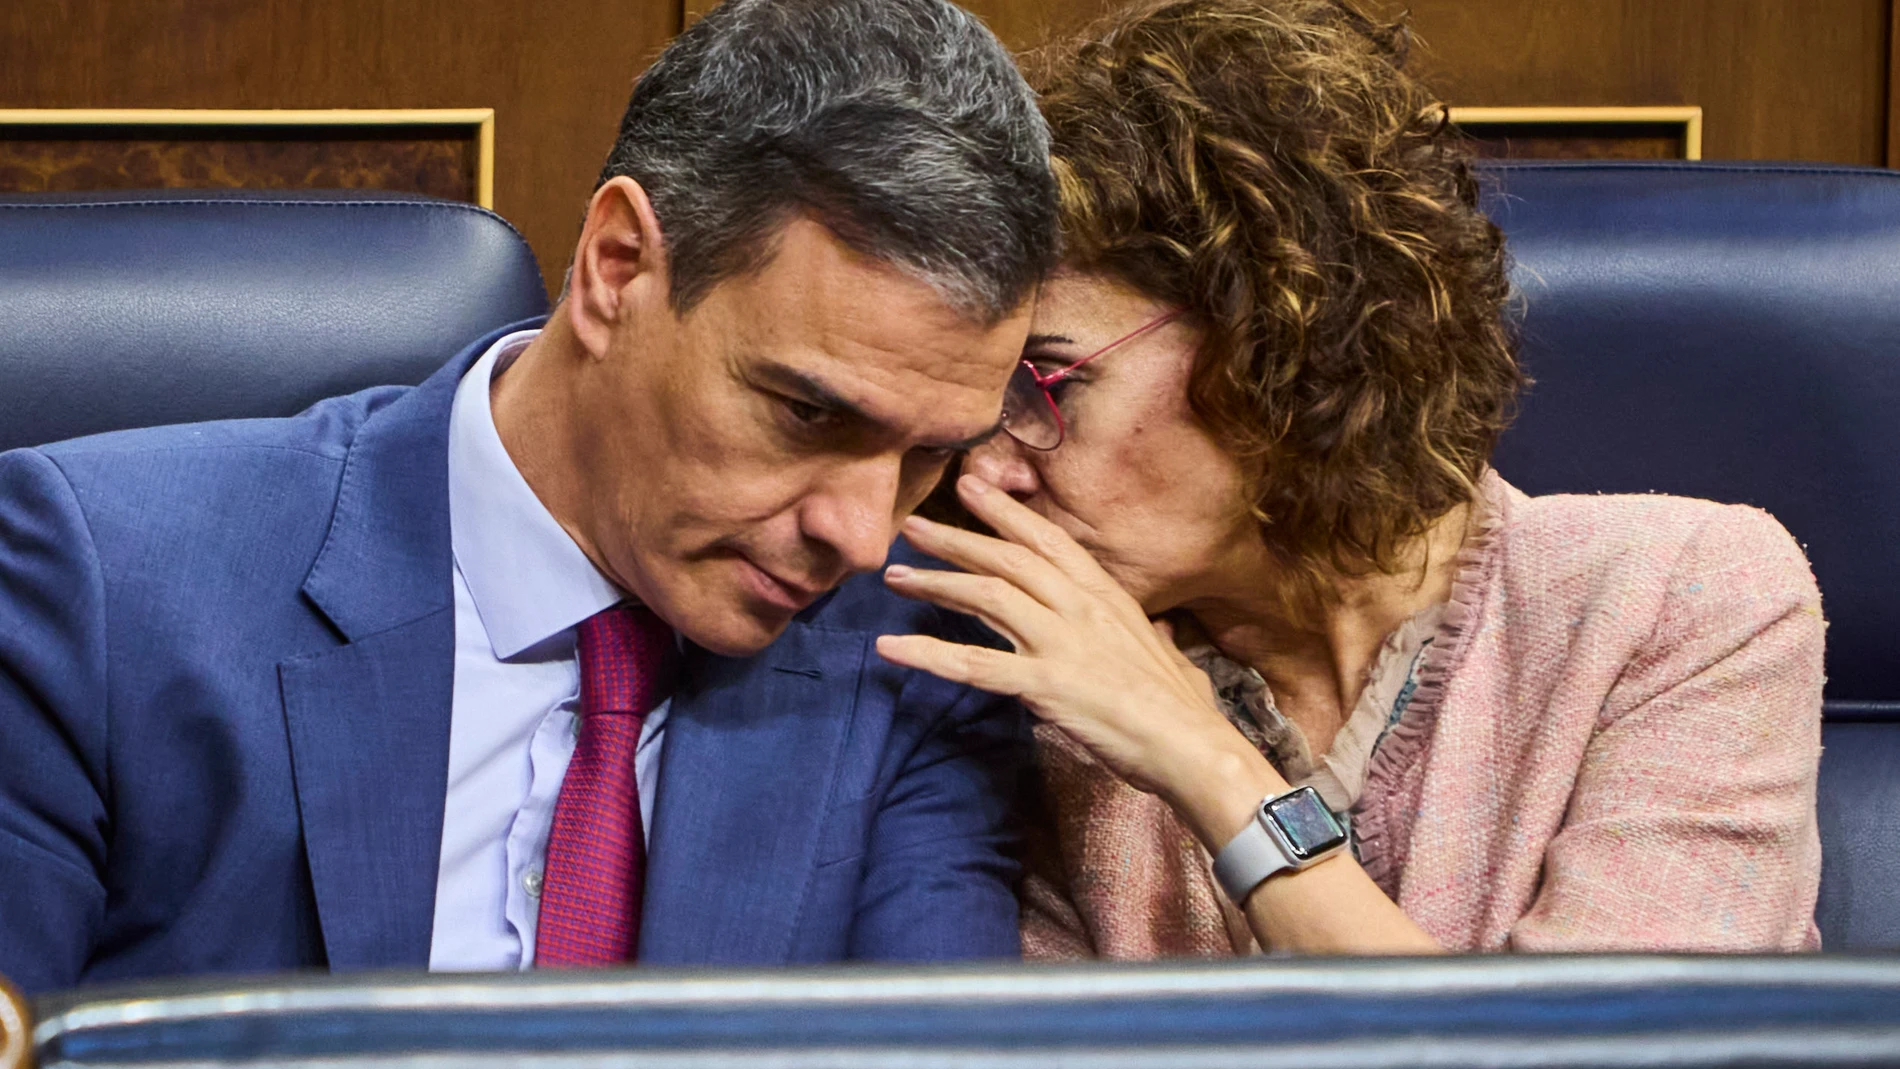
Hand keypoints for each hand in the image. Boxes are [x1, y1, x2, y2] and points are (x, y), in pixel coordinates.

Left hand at [877, 475, 1281, 820]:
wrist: (1193, 747)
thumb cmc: (1183, 708)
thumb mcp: (1166, 654)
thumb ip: (1148, 635)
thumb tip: (1153, 627)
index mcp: (1107, 596)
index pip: (1049, 540)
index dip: (1006, 512)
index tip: (972, 489)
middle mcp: (1080, 607)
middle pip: (1007, 558)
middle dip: (956, 538)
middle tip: (913, 526)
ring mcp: (1062, 642)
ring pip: (986, 596)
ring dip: (936, 583)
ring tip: (895, 577)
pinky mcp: (1045, 684)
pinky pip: (974, 665)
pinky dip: (928, 654)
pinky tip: (890, 648)